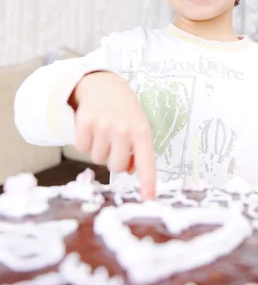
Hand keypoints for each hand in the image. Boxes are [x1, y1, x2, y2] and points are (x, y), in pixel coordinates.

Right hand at [68, 71, 154, 200]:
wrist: (104, 84)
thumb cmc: (125, 112)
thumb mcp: (138, 127)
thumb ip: (138, 150)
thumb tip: (130, 170)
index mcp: (142, 132)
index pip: (147, 162)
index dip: (147, 183)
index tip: (148, 200)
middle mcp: (124, 129)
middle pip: (116, 167)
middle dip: (114, 160)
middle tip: (115, 143)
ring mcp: (103, 125)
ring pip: (97, 159)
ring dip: (99, 150)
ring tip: (104, 131)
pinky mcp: (84, 122)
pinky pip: (81, 148)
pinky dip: (84, 142)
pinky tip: (92, 127)